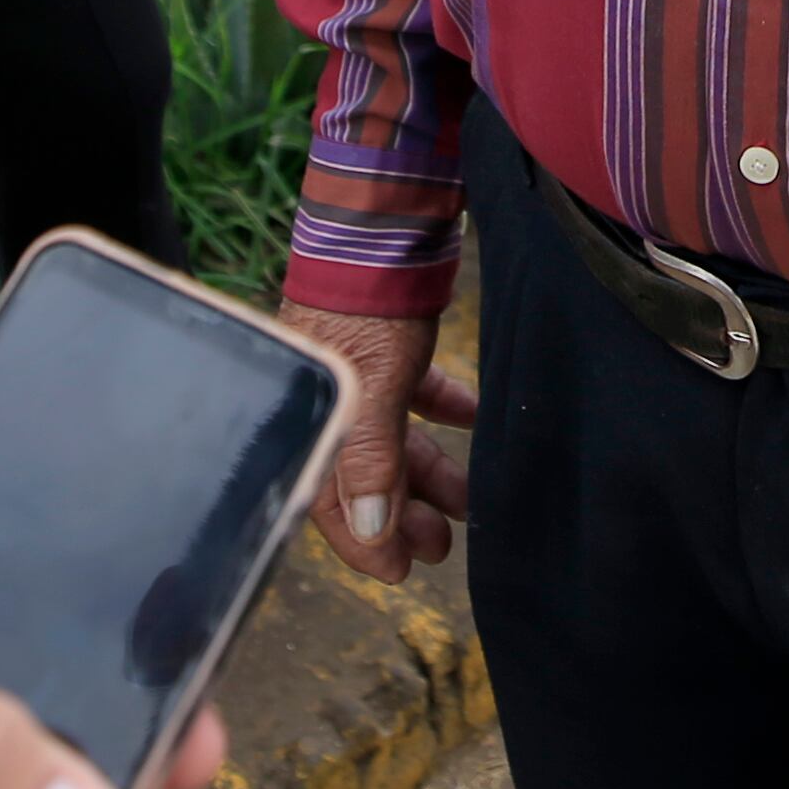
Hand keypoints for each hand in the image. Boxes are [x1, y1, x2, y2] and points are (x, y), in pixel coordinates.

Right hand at [286, 303, 474, 580]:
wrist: (381, 217)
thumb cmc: (364, 302)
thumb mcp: (369, 383)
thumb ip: (373, 455)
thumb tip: (372, 531)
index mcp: (313, 415)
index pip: (330, 498)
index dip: (363, 541)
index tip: (401, 572)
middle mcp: (333, 399)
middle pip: (366, 475)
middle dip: (403, 514)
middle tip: (442, 546)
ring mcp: (361, 371)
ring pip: (396, 438)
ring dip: (430, 471)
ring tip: (469, 501)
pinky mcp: (388, 343)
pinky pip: (416, 393)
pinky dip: (446, 411)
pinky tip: (475, 420)